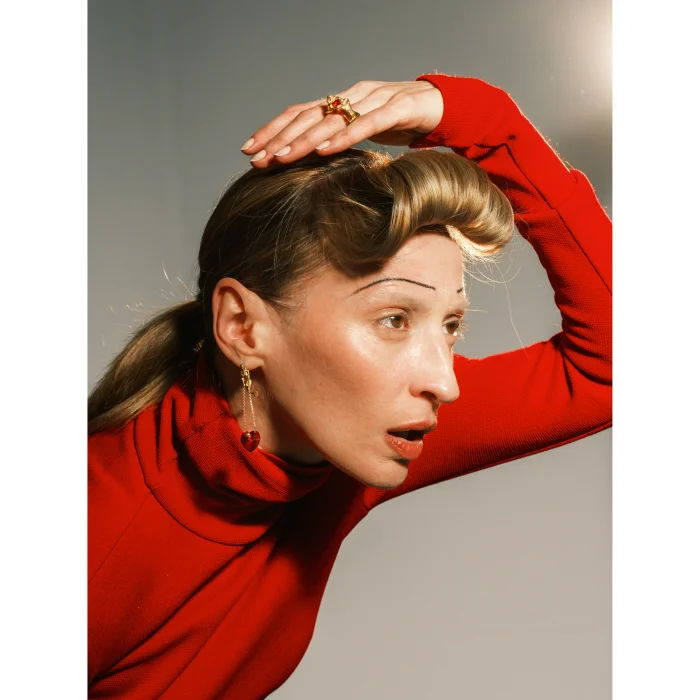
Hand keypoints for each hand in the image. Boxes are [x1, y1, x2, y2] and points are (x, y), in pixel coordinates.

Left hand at [241, 80, 443, 167]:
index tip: (248, 150)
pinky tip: (325, 150)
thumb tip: (310, 161)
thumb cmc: (401, 121)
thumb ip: (339, 140)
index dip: (272, 130)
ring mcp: (374, 99)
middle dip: (279, 138)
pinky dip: (345, 136)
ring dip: (304, 140)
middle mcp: (352, 96)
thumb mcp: (363, 132)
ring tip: (282, 157)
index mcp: (341, 102)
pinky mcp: (397, 108)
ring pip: (332, 119)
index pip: (299, 114)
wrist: (444, 104)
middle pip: (308, 115)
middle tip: (257, 159)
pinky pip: (368, 123)